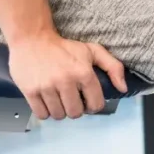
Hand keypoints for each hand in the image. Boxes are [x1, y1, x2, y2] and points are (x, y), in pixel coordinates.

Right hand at [8, 33, 126, 119]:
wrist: (31, 38)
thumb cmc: (63, 47)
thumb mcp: (92, 51)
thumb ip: (113, 67)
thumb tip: (123, 88)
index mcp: (84, 73)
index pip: (95, 105)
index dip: (92, 106)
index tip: (86, 101)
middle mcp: (66, 81)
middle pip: (75, 113)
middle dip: (75, 109)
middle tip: (70, 100)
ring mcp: (47, 86)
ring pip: (58, 115)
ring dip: (59, 111)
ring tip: (58, 99)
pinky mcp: (30, 90)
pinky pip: (41, 114)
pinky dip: (45, 112)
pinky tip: (46, 101)